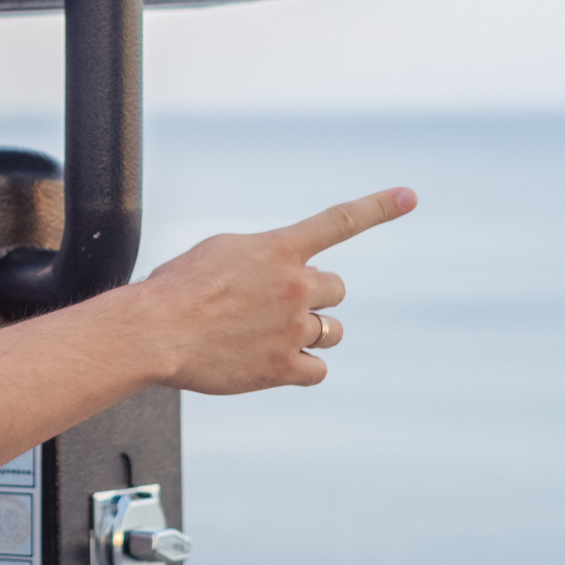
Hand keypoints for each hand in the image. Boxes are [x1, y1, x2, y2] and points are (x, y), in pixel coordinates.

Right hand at [130, 188, 416, 393]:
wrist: (154, 332)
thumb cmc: (174, 290)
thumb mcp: (219, 252)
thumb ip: (262, 256)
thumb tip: (283, 271)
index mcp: (278, 249)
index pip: (338, 222)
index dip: (378, 207)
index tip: (410, 196)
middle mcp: (293, 285)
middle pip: (335, 289)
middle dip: (312, 297)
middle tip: (274, 306)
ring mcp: (292, 327)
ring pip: (330, 331)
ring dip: (309, 331)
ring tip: (267, 335)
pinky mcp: (283, 367)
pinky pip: (316, 369)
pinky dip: (300, 367)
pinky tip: (269, 362)